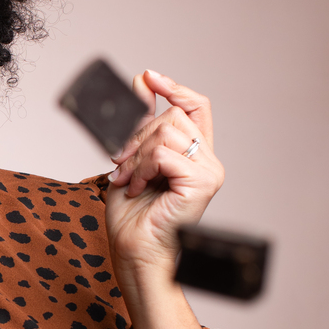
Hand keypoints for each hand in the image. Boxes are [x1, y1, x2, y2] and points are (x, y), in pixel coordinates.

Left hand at [104, 70, 223, 328]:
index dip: (175, 88)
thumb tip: (142, 80)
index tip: (147, 77)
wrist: (134, 251)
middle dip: (137, 135)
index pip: (197, 106)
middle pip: (173, 117)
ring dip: (137, 155)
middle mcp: (208, 161)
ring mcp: (209, 172)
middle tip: (118, 162)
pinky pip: (164, 154)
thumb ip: (141, 123)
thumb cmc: (133, 214)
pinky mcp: (202, 183)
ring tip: (127, 179)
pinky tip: (136, 189)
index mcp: (196, 154)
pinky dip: (142, 169)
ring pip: (167, 132)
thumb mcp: (133, 158)